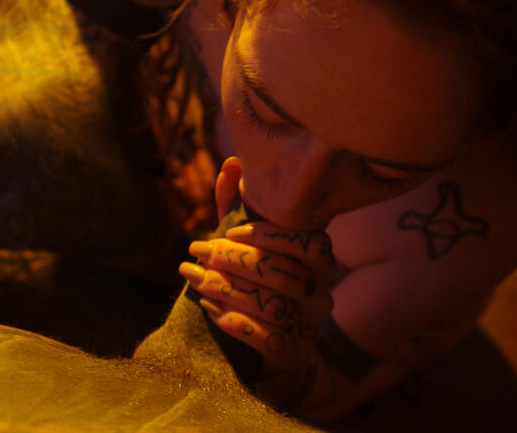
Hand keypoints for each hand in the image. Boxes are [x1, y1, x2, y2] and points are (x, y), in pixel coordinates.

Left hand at [179, 158, 336, 372]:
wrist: (270, 340)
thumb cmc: (257, 278)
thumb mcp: (247, 241)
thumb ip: (239, 205)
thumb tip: (234, 163)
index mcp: (320, 260)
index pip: (309, 243)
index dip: (270, 235)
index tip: (229, 231)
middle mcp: (323, 291)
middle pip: (285, 274)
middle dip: (236, 260)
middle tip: (197, 249)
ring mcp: (311, 325)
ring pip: (274, 305)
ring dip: (228, 288)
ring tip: (194, 277)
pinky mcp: (294, 354)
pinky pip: (267, 338)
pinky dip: (235, 321)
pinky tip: (208, 307)